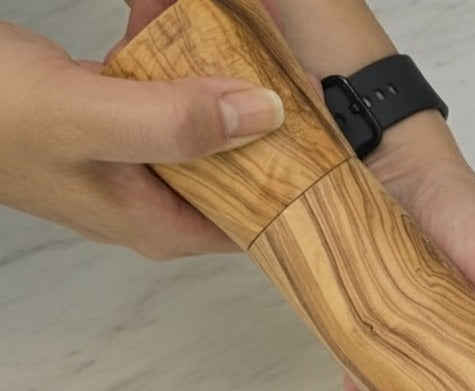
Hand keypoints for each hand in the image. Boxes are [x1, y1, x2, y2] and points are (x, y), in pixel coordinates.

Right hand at [0, 18, 283, 257]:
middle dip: (267, 130)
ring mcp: (130, 165)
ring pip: (202, 132)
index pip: (258, 224)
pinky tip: (189, 27)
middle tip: (298, 81)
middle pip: (237, 175)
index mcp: (159, 225)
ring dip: (224, 90)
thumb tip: (264, 116)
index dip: (296, 185)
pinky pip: (164, 98)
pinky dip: (179, 67)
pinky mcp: (108, 125)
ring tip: (256, 50)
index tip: (327, 140)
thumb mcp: (93, 119)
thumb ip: (178, 123)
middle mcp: (151, 204)